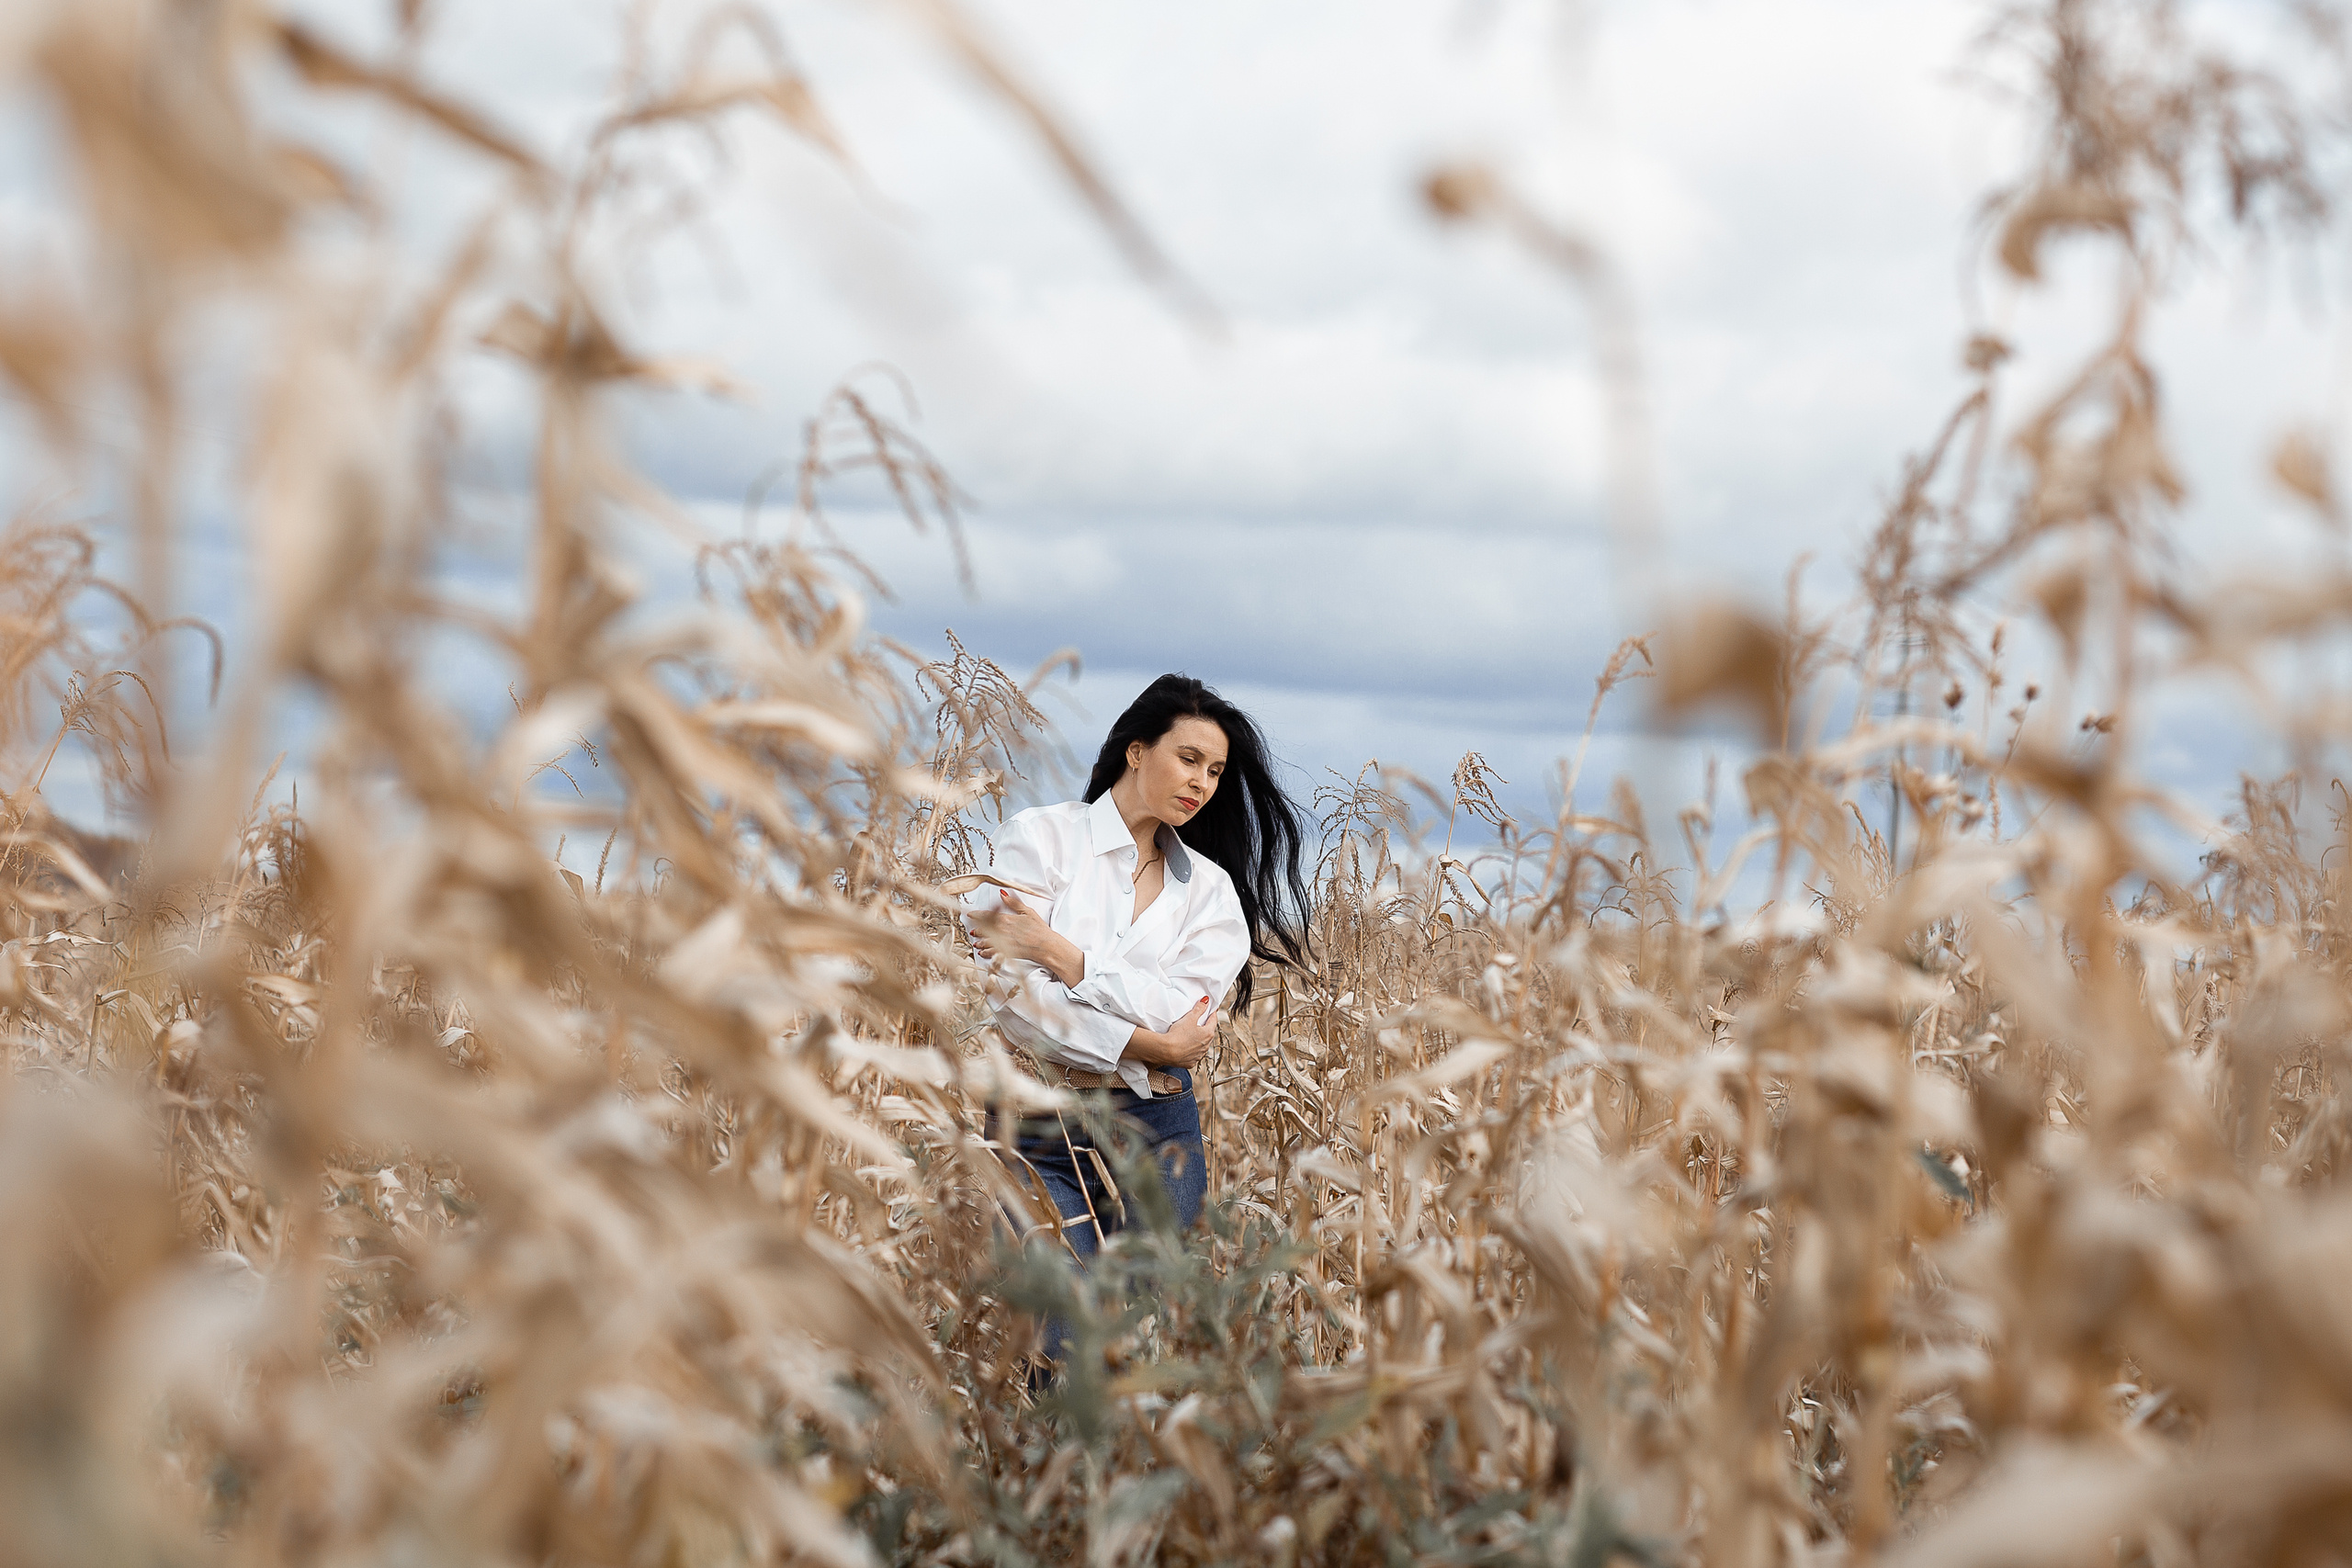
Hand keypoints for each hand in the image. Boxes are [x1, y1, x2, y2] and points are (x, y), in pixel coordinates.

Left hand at [968, 890, 1083, 984]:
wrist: (1045, 945)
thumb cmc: (1039, 929)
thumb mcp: (1027, 912)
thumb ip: (1013, 903)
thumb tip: (1002, 893)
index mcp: (1006, 919)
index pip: (987, 915)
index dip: (976, 914)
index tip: (970, 914)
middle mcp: (1002, 931)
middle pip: (984, 929)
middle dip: (977, 930)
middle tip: (973, 930)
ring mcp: (1002, 942)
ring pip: (985, 941)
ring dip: (980, 942)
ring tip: (976, 942)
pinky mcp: (1005, 953)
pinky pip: (991, 953)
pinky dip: (985, 953)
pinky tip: (983, 952)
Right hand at [1124, 996, 1220, 1068]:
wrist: (1166, 1051)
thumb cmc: (1178, 1034)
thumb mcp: (1189, 1018)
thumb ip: (1199, 1009)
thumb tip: (1206, 1001)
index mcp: (1208, 1034)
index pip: (1213, 1021)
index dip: (1212, 1014)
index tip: (1211, 1010)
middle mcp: (1206, 1046)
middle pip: (1208, 1033)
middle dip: (1205, 1027)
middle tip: (1200, 1021)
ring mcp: (1198, 1055)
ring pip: (1202, 1045)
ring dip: (1199, 1040)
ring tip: (1191, 1034)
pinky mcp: (1190, 1062)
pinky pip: (1193, 1055)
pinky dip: (1191, 1050)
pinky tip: (1185, 1046)